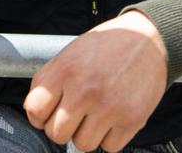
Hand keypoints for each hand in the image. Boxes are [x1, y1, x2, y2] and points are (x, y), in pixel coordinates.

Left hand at [23, 10, 167, 151]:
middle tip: (72, 116)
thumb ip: (49, 81)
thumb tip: (35, 113)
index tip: (47, 114)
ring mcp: (109, 107)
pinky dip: (110, 138)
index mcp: (65, 70)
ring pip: (83, 145)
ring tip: (94, 115)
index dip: (38, 117)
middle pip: (56, 134)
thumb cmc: (106, 47)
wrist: (147, 39)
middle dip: (62, 128)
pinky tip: (112, 118)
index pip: (35, 111)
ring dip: (86, 134)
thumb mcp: (69, 53)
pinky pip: (110, 147)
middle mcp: (85, 89)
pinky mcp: (132, 119)